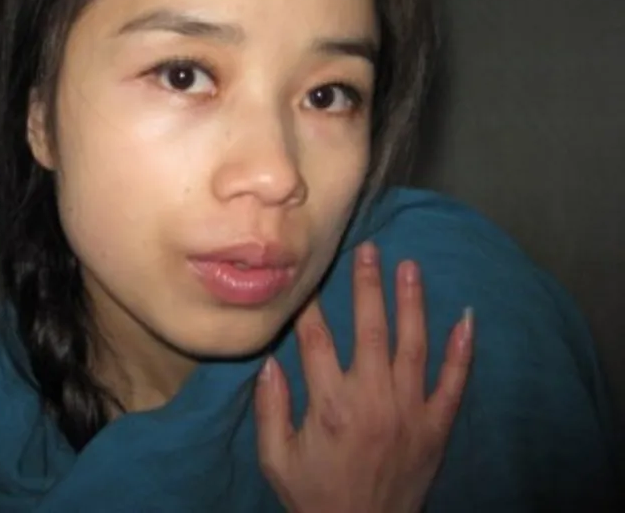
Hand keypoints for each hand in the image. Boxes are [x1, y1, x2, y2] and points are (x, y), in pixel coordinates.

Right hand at [254, 241, 473, 512]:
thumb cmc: (314, 497)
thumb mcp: (276, 459)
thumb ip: (270, 408)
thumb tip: (270, 360)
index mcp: (330, 407)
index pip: (317, 341)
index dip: (310, 306)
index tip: (307, 276)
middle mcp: (373, 401)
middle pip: (370, 331)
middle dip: (367, 286)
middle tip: (369, 249)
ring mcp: (410, 412)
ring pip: (413, 346)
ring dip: (412, 303)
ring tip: (410, 267)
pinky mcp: (436, 428)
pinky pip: (453, 384)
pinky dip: (462, 352)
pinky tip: (467, 318)